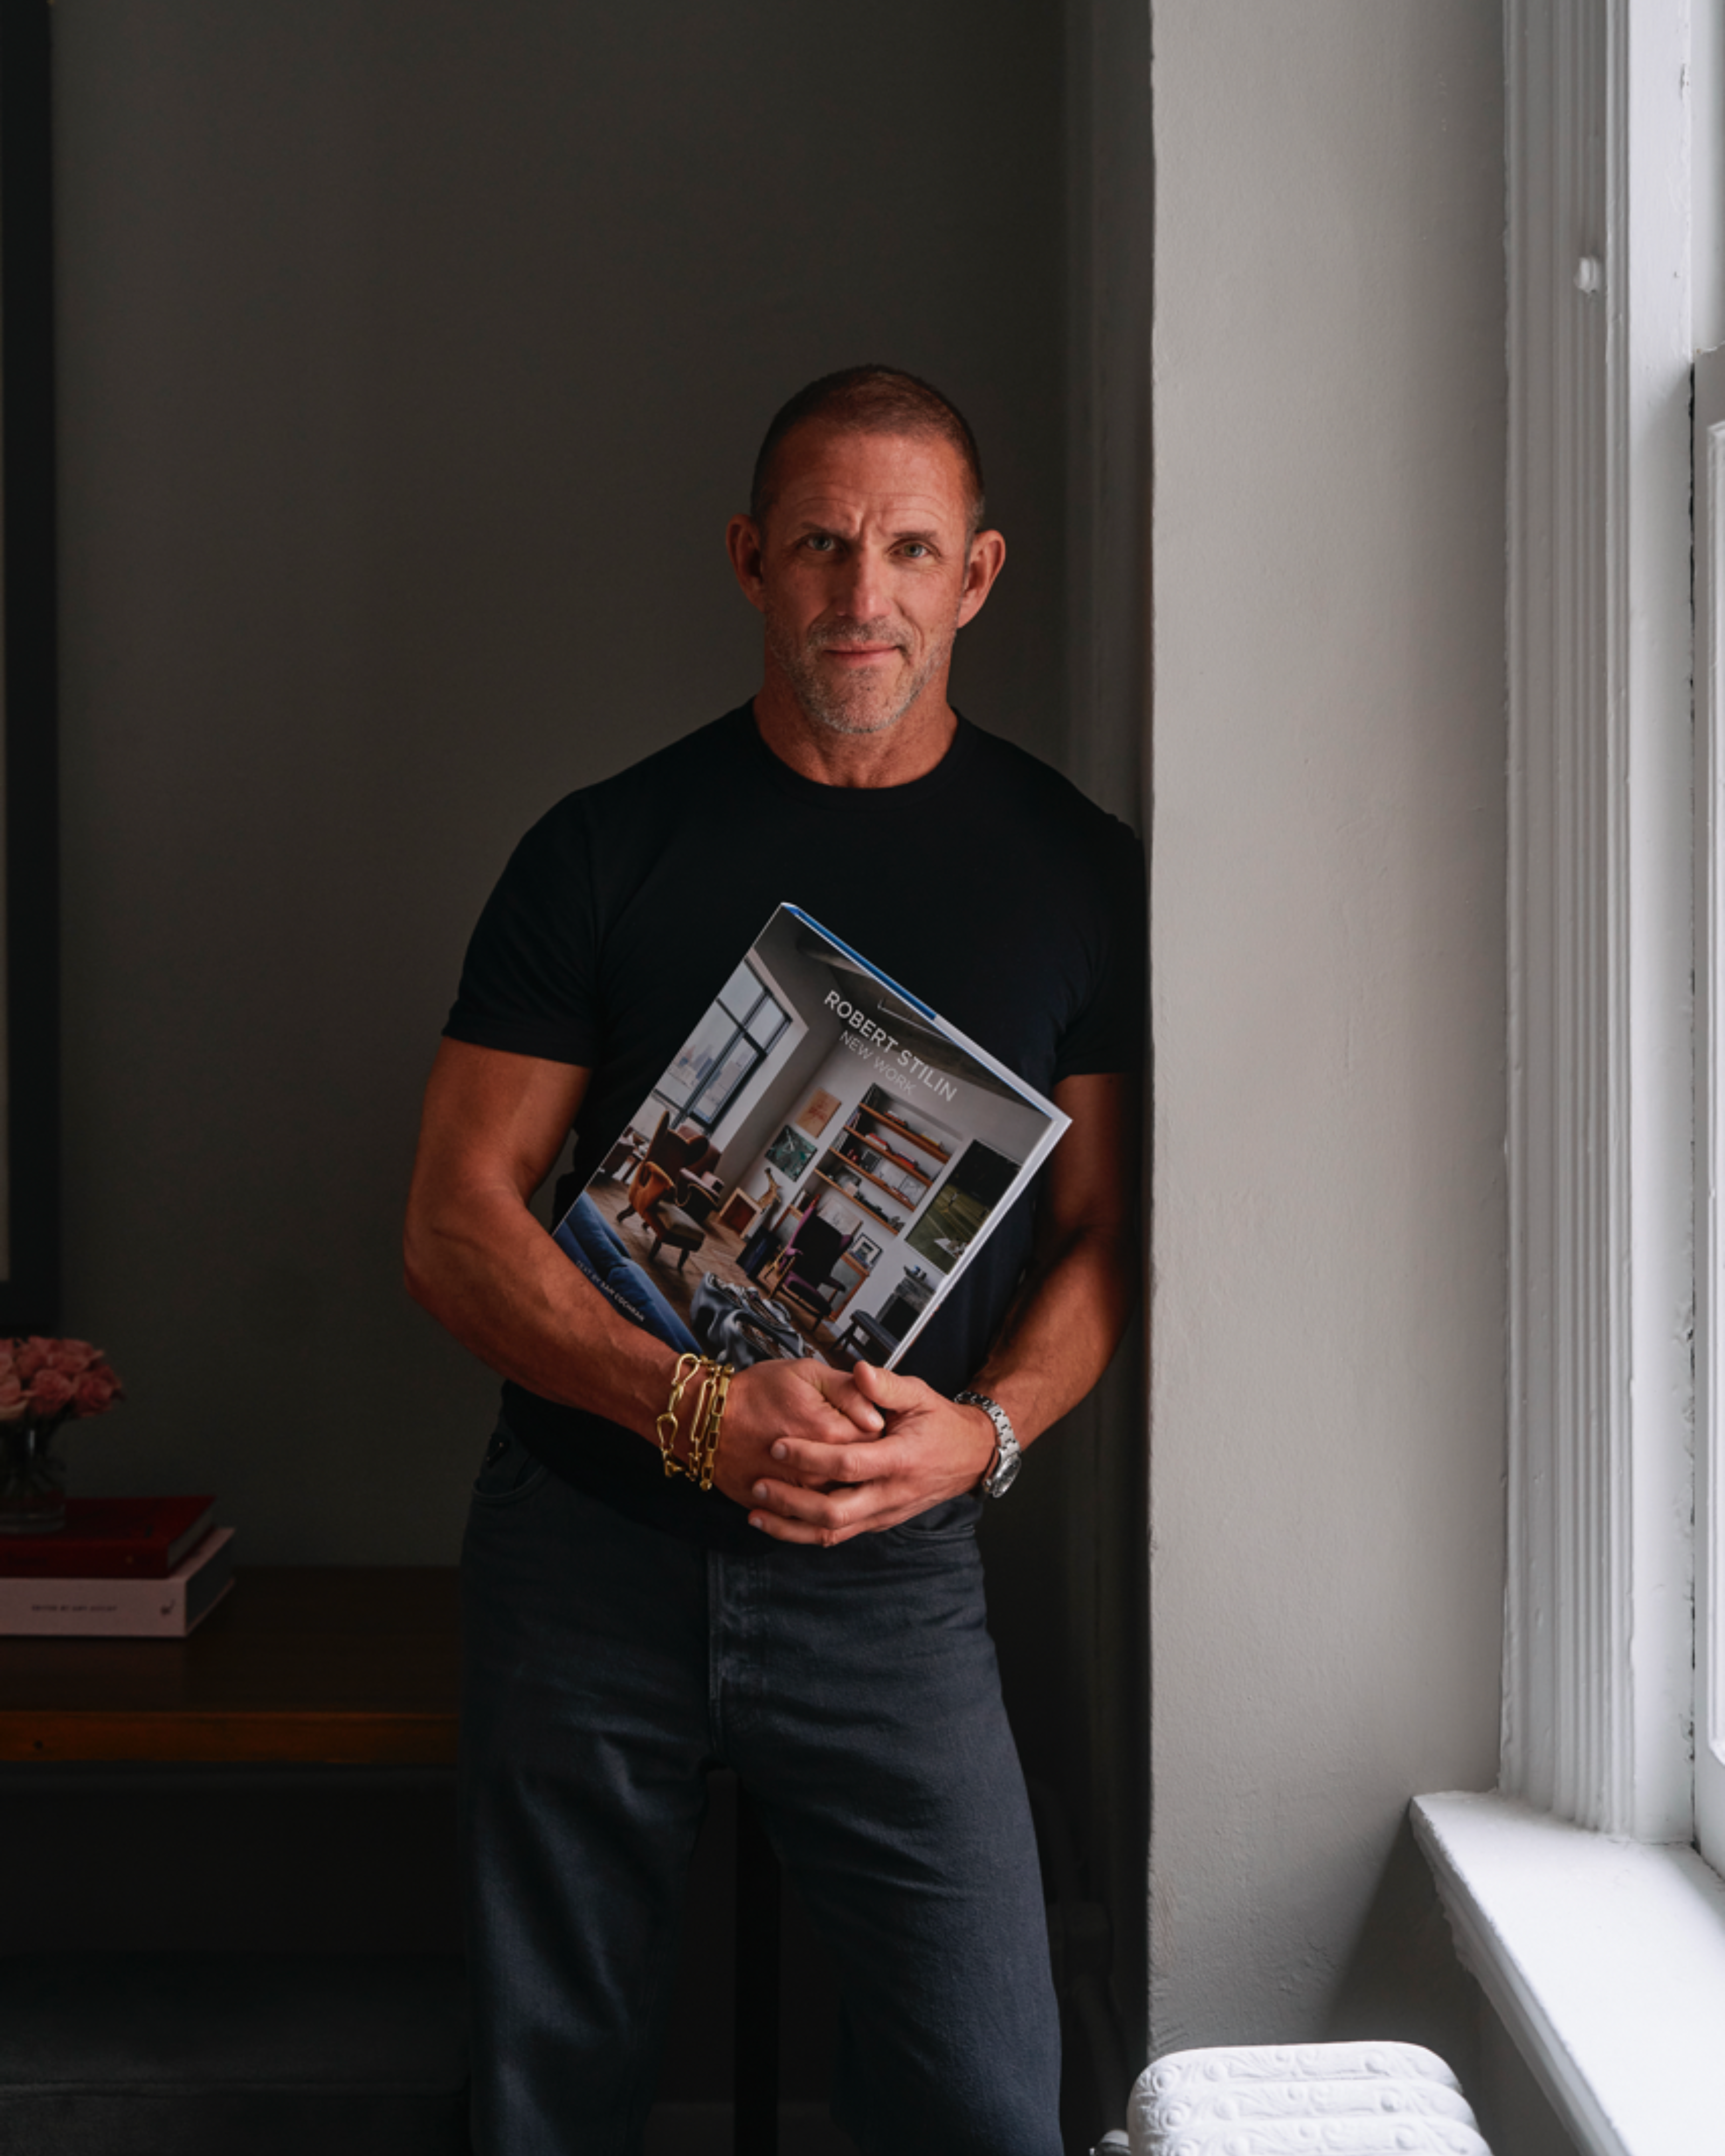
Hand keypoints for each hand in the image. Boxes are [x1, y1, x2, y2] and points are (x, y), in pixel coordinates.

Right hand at [706, 1356, 883, 1513]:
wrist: (706, 1420)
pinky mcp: (776, 1508)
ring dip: (838, 1486)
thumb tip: (878, 1417)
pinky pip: (805, 1518)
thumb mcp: (807, 1373)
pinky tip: (809, 1488)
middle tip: (845, 1445)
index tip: (865, 1424)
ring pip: (835, 1498)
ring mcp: (796, 1494)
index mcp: (832, 1433)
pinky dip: (811, 1507)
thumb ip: (850, 1392)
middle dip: (858, 1462)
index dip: (873, 1432)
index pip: (875, 1442)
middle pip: (858, 1475)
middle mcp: (818, 1471)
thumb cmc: (755, 1392)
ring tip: (827, 1465)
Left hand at [743, 1361, 997, 1545]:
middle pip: (835, 1512)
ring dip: (792, 1527)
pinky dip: (806, 1533)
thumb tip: (859, 1372)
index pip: (847, 1464)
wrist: (970, 1457)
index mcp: (900, 1460)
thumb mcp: (920, 1394)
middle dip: (792, 1502)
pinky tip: (779, 1524)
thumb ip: (887, 1385)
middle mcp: (891, 1494)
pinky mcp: (879, 1522)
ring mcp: (885, 1513)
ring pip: (834, 1532)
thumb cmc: (940, 1422)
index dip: (809, 1457)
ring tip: (756, 1513)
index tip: (777, 1445)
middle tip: (758, 1485)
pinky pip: (840, 1535)